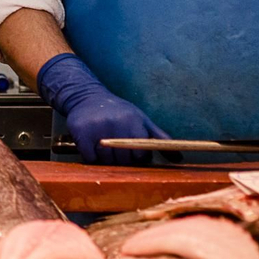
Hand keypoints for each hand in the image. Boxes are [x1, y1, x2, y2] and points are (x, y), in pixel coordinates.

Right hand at [37, 53, 171, 165]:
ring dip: (107, 161)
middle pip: (123, 160)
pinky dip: (92, 158)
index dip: (138, 158)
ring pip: (106, 161)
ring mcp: (96, 128)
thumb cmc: (118, 111)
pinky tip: (93, 147)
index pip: (140, 154)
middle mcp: (114, 123)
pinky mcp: (80, 132)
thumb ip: (159, 138)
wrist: (87, 96)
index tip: (133, 153)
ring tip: (106, 148)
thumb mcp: (141, 119)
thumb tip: (178, 158)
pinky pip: (90, 159)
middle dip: (123, 161)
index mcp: (132, 121)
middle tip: (118, 151)